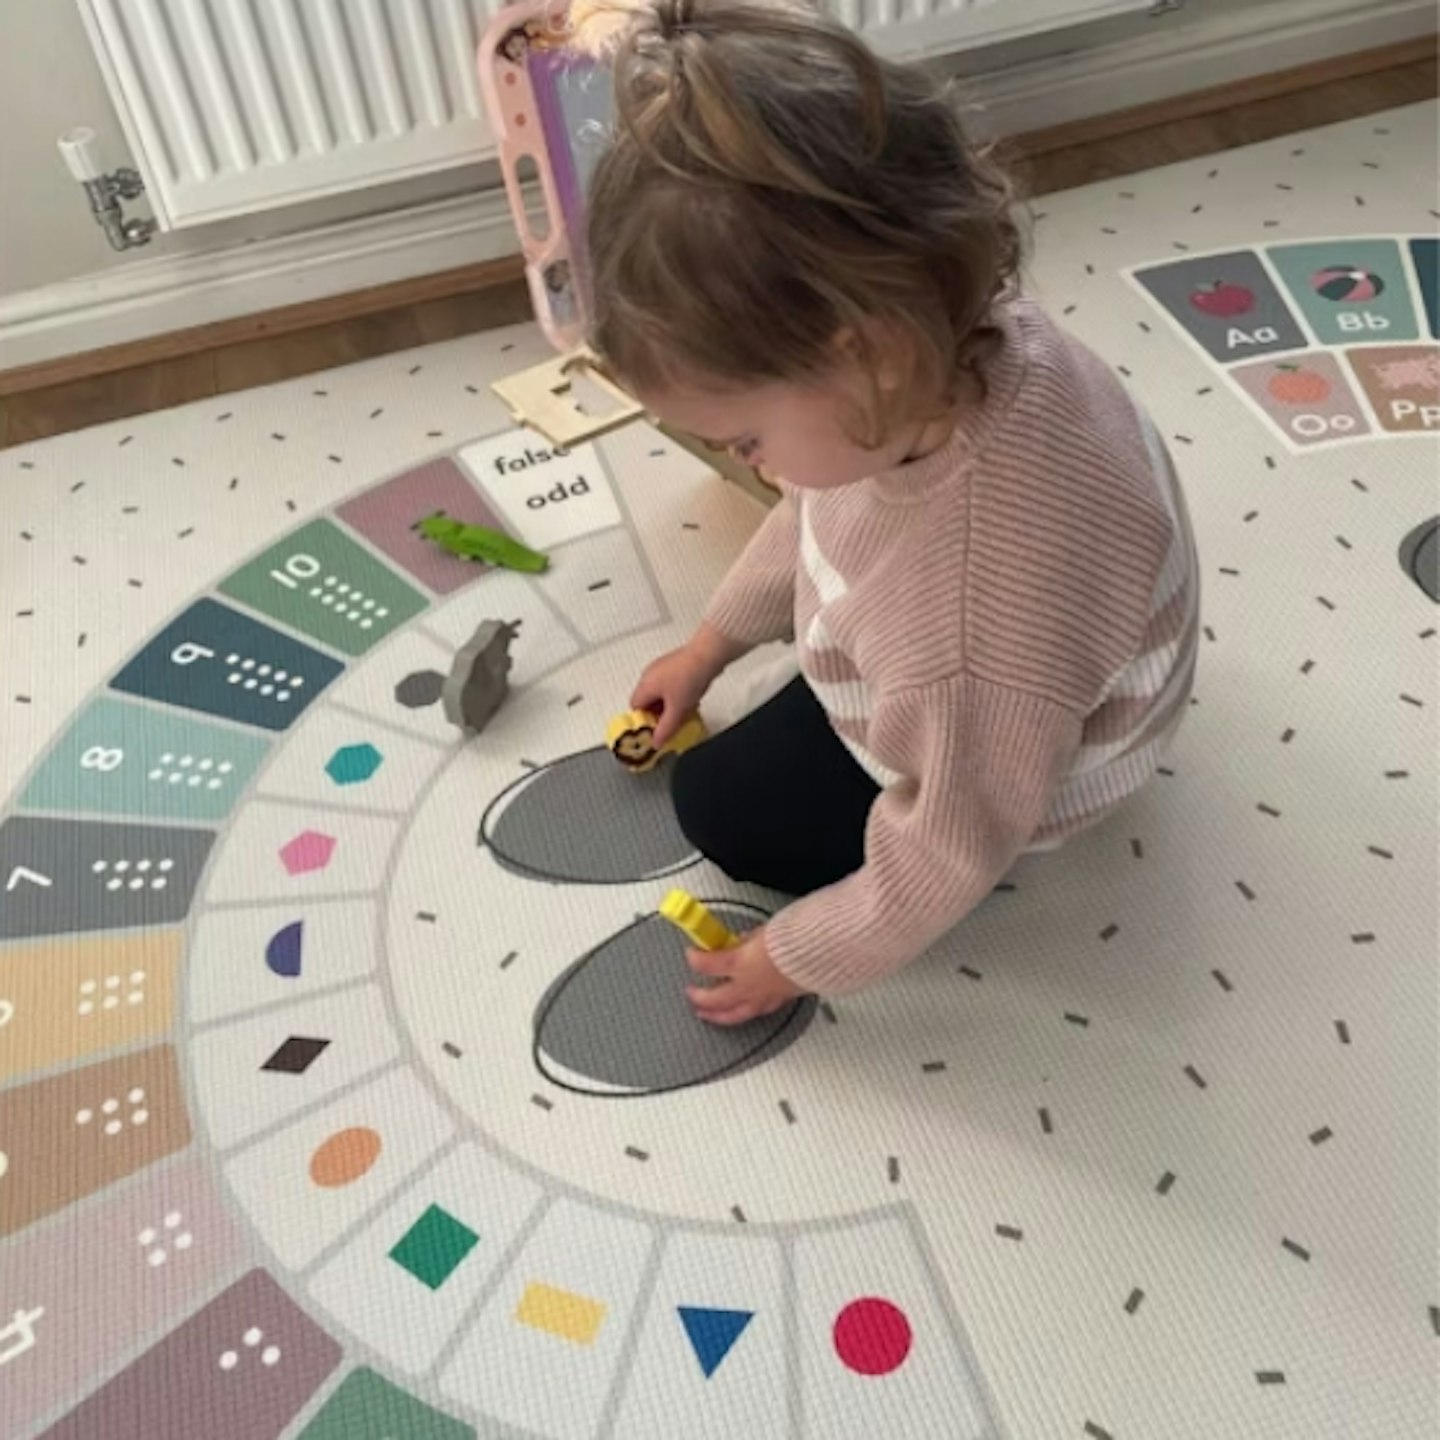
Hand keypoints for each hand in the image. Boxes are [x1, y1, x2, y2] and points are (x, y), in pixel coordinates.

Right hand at [631, 623, 742, 746]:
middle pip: (648, 701)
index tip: (656, 730)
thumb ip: (666, 729)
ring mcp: (661, 668)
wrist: (708, 655)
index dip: (645, 722)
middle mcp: (649, 675)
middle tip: (671, 724)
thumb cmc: (690, 677)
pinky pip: (670, 685)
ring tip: (683, 713)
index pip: (635, 709)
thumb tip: (657, 742)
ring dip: (669, 706)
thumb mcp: (677, 710)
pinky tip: (690, 700)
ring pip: (660, 693)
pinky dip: (677, 695)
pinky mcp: (674, 665)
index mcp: (645, 685)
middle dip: (659, 715)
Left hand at [686, 926, 806, 1025]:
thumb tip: (742, 940)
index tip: (692, 954)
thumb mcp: (764, 930)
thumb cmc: (795, 938)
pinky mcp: (779, 1000)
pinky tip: (742, 1011)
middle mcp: (748, 984)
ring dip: (718, 1016)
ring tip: (708, 1016)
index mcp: (740, 963)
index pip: (707, 964)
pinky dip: (745, 1012)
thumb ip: (748, 939)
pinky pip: (757, 1011)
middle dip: (699, 997)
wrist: (820, 952)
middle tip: (691, 994)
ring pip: (734, 1014)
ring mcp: (764, 996)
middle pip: (715, 998)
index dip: (695, 959)